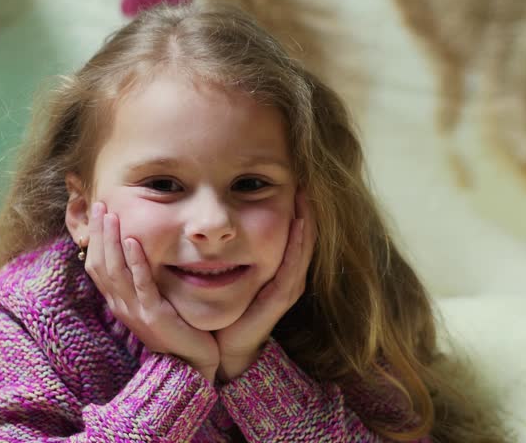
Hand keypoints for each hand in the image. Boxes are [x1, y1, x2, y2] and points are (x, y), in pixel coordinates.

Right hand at [85, 202, 219, 381]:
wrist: (191, 363)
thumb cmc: (176, 331)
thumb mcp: (153, 302)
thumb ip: (142, 281)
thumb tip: (137, 253)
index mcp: (119, 302)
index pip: (97, 266)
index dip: (95, 239)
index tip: (97, 213)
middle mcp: (121, 306)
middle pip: (100, 264)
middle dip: (99, 233)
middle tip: (100, 205)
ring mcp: (134, 311)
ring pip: (115, 271)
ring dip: (112, 240)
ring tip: (112, 215)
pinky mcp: (152, 315)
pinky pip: (141, 284)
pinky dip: (135, 261)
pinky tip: (134, 241)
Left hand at [215, 190, 316, 380]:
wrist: (225, 346)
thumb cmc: (228, 309)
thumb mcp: (232, 272)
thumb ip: (231, 250)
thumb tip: (219, 220)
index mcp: (279, 269)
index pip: (295, 232)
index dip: (298, 207)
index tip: (294, 179)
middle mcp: (288, 276)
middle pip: (305, 236)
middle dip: (306, 208)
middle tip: (304, 180)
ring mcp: (286, 287)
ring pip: (303, 248)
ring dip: (306, 221)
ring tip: (306, 194)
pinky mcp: (278, 298)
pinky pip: (291, 267)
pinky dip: (297, 245)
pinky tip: (298, 224)